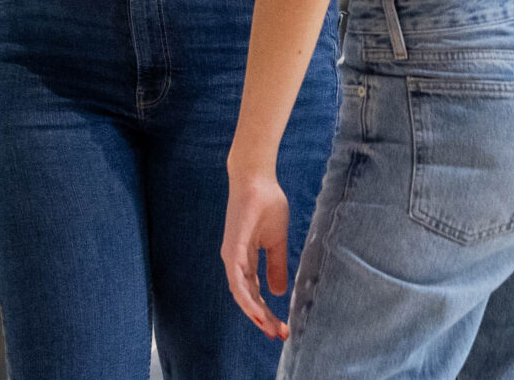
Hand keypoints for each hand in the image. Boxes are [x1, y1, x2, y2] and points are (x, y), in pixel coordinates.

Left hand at [222, 166, 294, 339]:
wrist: (257, 179)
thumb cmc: (266, 204)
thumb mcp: (276, 242)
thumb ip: (277, 266)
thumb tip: (279, 292)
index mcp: (244, 260)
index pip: (254, 293)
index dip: (266, 312)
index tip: (281, 328)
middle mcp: (235, 262)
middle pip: (247, 298)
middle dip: (263, 318)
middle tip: (280, 334)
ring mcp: (232, 256)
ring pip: (241, 294)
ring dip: (256, 313)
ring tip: (271, 328)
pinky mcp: (233, 248)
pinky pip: (238, 279)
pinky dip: (246, 296)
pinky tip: (257, 309)